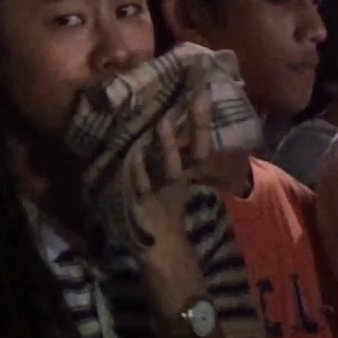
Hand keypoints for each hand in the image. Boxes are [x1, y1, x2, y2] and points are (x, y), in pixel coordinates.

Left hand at [125, 89, 212, 256]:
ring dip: (167, 146)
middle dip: (198, 123)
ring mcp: (163, 192)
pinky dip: (138, 173)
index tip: (204, 87)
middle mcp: (179, 178)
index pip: (199, 140)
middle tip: (198, 95)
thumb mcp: (170, 180)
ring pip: (170, 168)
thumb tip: (164, 121)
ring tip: (163, 121)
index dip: (202, 116)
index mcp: (187, 171)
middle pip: (194, 149)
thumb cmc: (162, 209)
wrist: (161, 250)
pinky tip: (134, 156)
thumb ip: (172, 156)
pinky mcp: (145, 207)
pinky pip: (141, 188)